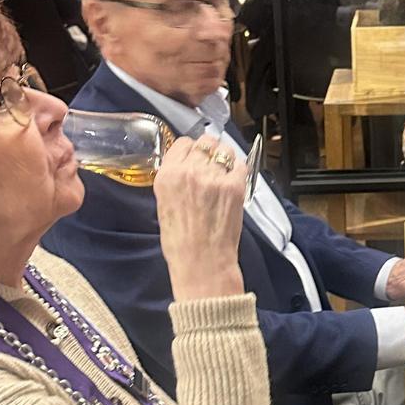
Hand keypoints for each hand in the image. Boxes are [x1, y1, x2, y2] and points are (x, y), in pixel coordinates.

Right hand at [154, 136, 244, 300]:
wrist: (202, 261)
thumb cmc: (181, 242)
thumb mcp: (164, 205)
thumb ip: (174, 181)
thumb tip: (184, 168)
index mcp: (168, 175)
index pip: (182, 143)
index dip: (190, 149)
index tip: (194, 156)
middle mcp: (190, 171)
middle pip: (205, 142)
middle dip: (209, 150)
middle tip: (211, 163)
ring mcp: (214, 177)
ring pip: (224, 150)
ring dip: (225, 158)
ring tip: (224, 172)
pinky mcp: (235, 185)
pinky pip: (241, 165)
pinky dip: (239, 170)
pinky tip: (234, 181)